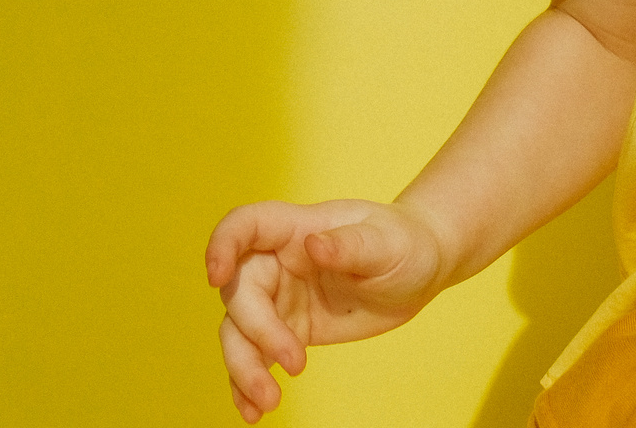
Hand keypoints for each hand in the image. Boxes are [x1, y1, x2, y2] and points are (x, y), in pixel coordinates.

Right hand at [205, 198, 449, 421]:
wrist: (419, 271)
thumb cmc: (404, 243)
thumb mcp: (387, 243)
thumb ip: (351, 245)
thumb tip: (314, 245)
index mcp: (297, 229)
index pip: (245, 226)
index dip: (222, 245)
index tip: (217, 277)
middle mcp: (279, 262)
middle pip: (239, 292)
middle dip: (255, 331)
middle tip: (296, 364)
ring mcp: (281, 298)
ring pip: (238, 331)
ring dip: (244, 368)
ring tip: (269, 403)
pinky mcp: (289, 331)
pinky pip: (256, 356)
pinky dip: (246, 384)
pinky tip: (253, 411)